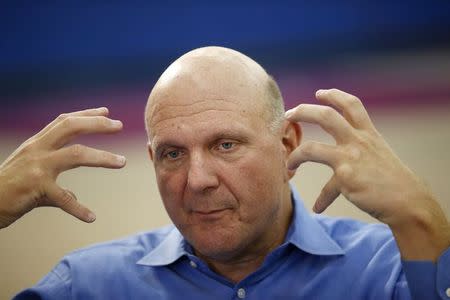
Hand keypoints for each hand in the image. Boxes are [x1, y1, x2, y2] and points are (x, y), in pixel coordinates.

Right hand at [0, 107, 125, 228]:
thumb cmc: (7, 188)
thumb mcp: (30, 173)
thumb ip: (54, 182)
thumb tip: (74, 197)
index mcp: (37, 143)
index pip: (64, 121)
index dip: (86, 114)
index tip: (106, 112)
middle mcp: (37, 149)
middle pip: (70, 127)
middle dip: (97, 124)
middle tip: (119, 126)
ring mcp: (37, 167)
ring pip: (76, 155)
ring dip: (102, 158)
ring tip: (123, 162)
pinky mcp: (35, 188)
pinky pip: (63, 198)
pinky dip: (78, 208)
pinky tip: (91, 217)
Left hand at [285, 89, 449, 259]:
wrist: (408, 201)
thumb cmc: (393, 180)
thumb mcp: (379, 152)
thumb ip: (362, 145)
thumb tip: (344, 147)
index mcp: (368, 133)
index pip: (351, 105)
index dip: (334, 95)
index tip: (320, 92)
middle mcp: (358, 141)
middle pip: (325, 116)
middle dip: (303, 112)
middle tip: (289, 114)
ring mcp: (350, 158)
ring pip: (311, 148)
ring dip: (295, 156)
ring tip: (288, 164)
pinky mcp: (345, 178)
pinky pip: (326, 189)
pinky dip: (321, 200)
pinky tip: (317, 208)